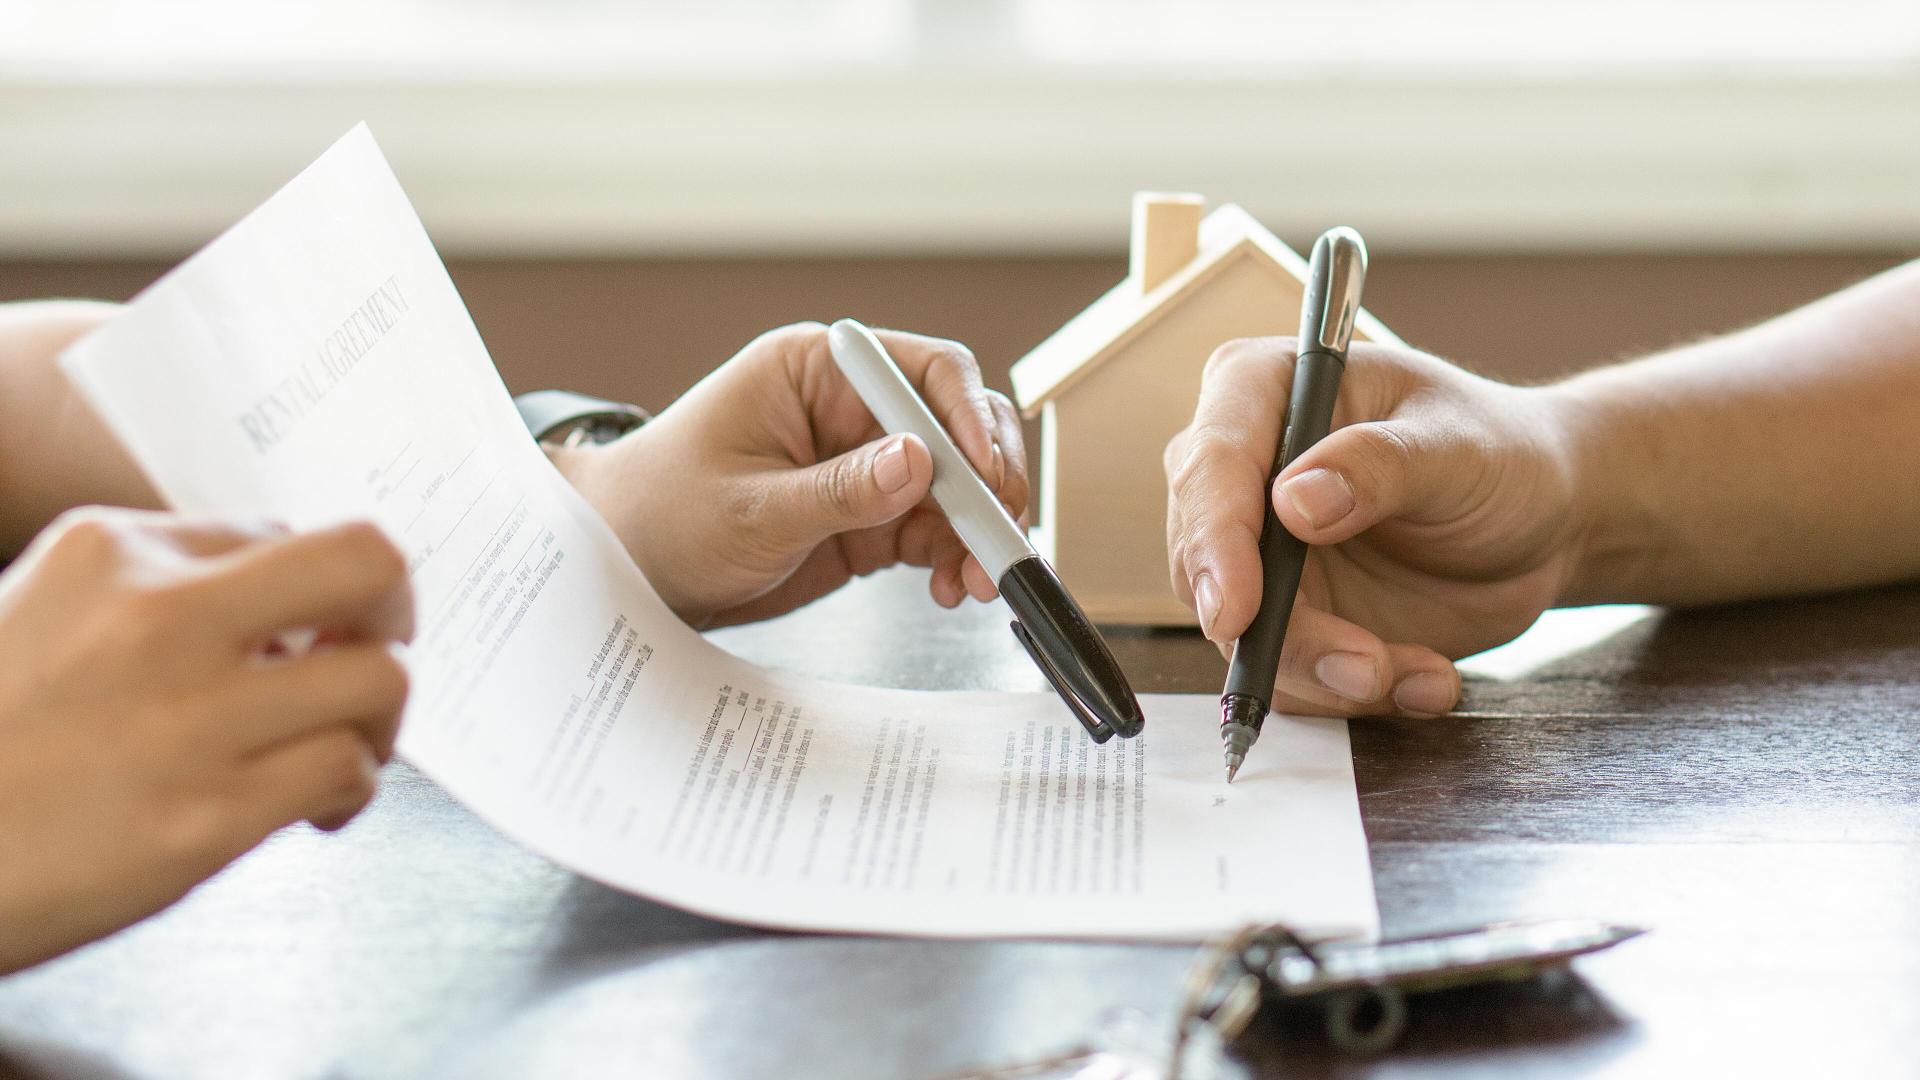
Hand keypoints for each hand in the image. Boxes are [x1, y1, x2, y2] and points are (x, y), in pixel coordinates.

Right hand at [0, 509, 413, 973]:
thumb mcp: (37, 615)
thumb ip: (150, 595)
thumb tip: (278, 609)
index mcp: (109, 553)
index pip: (278, 534)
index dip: (308, 588)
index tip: (310, 627)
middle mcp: (158, 618)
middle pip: (366, 564)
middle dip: (394, 609)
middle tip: (376, 648)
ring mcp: (188, 718)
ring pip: (380, 678)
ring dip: (381, 716)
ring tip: (345, 742)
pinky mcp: (206, 817)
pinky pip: (345, 770)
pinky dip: (351, 787)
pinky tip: (314, 805)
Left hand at [555, 322, 1027, 628]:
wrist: (628, 573)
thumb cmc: (663, 517)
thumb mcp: (750, 509)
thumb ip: (837, 490)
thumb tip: (917, 462)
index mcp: (816, 372)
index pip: (922, 373)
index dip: (965, 421)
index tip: (984, 477)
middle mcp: (851, 409)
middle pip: (955, 426)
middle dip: (987, 481)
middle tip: (1000, 536)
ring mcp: (865, 465)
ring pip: (956, 484)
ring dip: (978, 529)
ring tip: (978, 580)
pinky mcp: (870, 518)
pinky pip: (934, 528)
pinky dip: (954, 556)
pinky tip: (952, 587)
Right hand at [1164, 338, 1582, 717]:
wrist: (1543, 521)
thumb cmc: (1500, 453)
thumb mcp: (1457, 447)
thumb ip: (1379, 465)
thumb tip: (1293, 500)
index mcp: (1262, 393)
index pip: (1209, 465)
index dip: (1213, 540)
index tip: (1237, 609)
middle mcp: (1242, 474)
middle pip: (1205, 564)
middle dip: (1279, 633)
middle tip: (1364, 665)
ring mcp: (1258, 554)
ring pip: (1241, 637)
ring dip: (1326, 674)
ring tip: (1418, 674)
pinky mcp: (1286, 619)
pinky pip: (1289, 677)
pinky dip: (1355, 694)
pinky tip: (1426, 677)